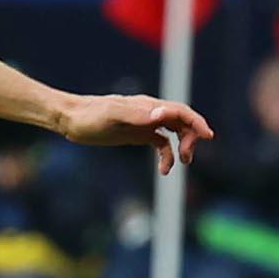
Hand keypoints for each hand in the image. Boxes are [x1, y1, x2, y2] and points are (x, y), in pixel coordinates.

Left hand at [56, 94, 214, 174]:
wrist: (70, 119)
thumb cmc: (89, 116)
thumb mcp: (112, 116)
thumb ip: (137, 115)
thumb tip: (162, 115)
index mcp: (147, 106)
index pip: (180, 111)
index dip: (196, 122)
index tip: (208, 136)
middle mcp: (149, 113)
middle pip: (182, 122)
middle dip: (191, 138)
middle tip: (187, 157)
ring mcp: (144, 124)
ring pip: (174, 133)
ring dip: (182, 146)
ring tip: (181, 163)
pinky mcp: (137, 134)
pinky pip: (161, 144)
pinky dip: (166, 156)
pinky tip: (164, 171)